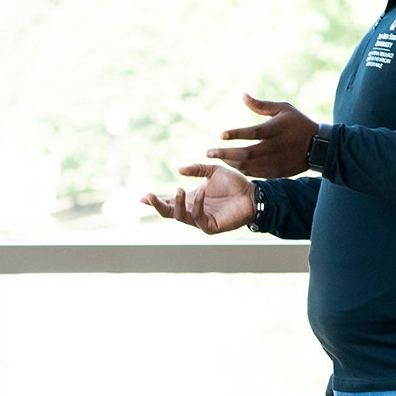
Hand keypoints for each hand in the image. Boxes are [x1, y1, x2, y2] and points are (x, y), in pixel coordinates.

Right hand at [141, 163, 255, 233]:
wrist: (253, 194)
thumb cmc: (235, 184)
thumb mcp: (213, 171)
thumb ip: (197, 169)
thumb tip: (179, 170)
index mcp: (191, 200)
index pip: (169, 203)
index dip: (155, 201)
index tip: (142, 197)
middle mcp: (193, 211)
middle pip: (169, 213)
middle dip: (158, 206)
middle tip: (150, 196)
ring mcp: (201, 220)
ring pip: (181, 217)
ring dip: (178, 204)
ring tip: (179, 190)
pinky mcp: (211, 227)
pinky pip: (199, 218)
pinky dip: (198, 206)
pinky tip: (202, 193)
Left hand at [205, 92, 317, 178]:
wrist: (319, 147)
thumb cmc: (298, 123)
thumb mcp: (283, 109)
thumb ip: (261, 105)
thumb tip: (243, 95)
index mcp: (276, 130)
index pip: (253, 133)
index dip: (236, 134)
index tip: (221, 135)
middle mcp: (275, 147)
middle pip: (247, 153)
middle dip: (225, 154)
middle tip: (209, 152)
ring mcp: (276, 162)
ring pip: (248, 166)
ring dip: (231, 162)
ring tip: (218, 157)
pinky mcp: (276, 172)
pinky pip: (255, 173)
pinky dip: (242, 169)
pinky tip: (232, 164)